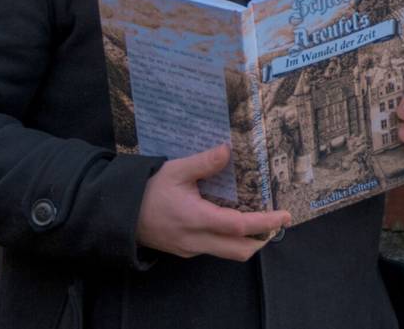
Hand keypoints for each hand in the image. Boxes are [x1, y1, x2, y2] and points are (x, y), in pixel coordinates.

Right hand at [135, 144, 289, 260]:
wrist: (119, 214)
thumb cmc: (148, 190)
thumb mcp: (176, 170)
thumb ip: (204, 162)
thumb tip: (228, 150)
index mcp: (196, 219)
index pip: (239, 226)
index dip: (265, 222)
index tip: (284, 215)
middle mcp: (196, 240)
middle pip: (239, 250)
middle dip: (262, 238)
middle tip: (276, 221)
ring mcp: (190, 249)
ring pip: (227, 253)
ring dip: (247, 241)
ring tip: (259, 220)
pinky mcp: (185, 251)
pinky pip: (213, 249)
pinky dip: (229, 239)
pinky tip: (231, 221)